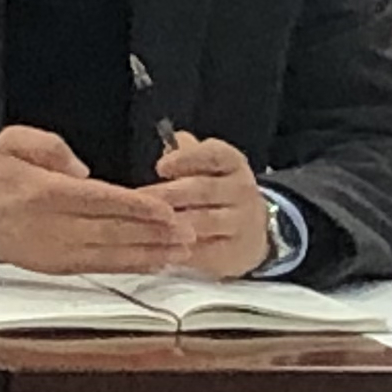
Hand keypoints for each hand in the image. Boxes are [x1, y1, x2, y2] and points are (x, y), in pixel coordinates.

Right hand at [0, 126, 183, 274]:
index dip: (135, 207)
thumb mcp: (13, 142)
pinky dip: (128, 266)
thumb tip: (82, 168)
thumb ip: (49, 146)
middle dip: (153, 233)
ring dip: (149, 253)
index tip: (165, 209)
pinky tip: (153, 263)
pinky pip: (99, 268)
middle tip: (188, 232)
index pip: (99, 200)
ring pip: (110, 254)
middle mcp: (54, 226)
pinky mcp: (58, 265)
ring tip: (181, 251)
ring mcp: (56, 250)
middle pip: (112, 231)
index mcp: (45, 193)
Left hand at [155, 132, 275, 279]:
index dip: (186, 159)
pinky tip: (158, 247)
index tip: (160, 167)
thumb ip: (188, 154)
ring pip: (203, 221)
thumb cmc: (218, 191)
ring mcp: (240, 222)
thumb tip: (170, 140)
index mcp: (233, 163)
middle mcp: (241, 190)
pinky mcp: (234, 251)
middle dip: (167, 194)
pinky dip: (180, 249)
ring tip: (145, 223)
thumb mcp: (209, 167)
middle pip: (203, 189)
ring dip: (172, 223)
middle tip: (139, 200)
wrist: (252, 230)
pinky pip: (204, 250)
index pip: (213, 155)